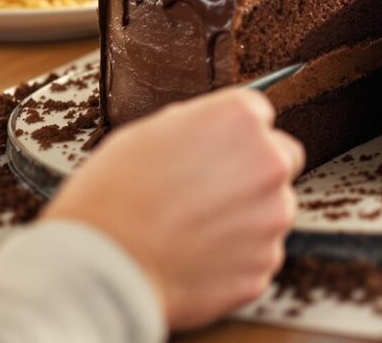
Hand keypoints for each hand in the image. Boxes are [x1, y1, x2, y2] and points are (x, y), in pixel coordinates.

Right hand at [45, 88, 302, 329]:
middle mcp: (269, 164)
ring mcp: (271, 220)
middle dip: (253, 172)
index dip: (231, 134)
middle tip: (207, 191)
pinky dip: (234, 258)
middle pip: (280, 160)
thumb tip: (210, 132)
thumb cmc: (112, 195)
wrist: (101, 266)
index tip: (212, 150)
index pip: (260, 115)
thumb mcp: (147, 132)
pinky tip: (194, 258)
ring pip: (270, 212)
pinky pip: (257, 256)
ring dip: (244, 218)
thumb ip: (195, 125)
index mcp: (240, 119)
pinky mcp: (263, 267)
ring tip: (192, 230)